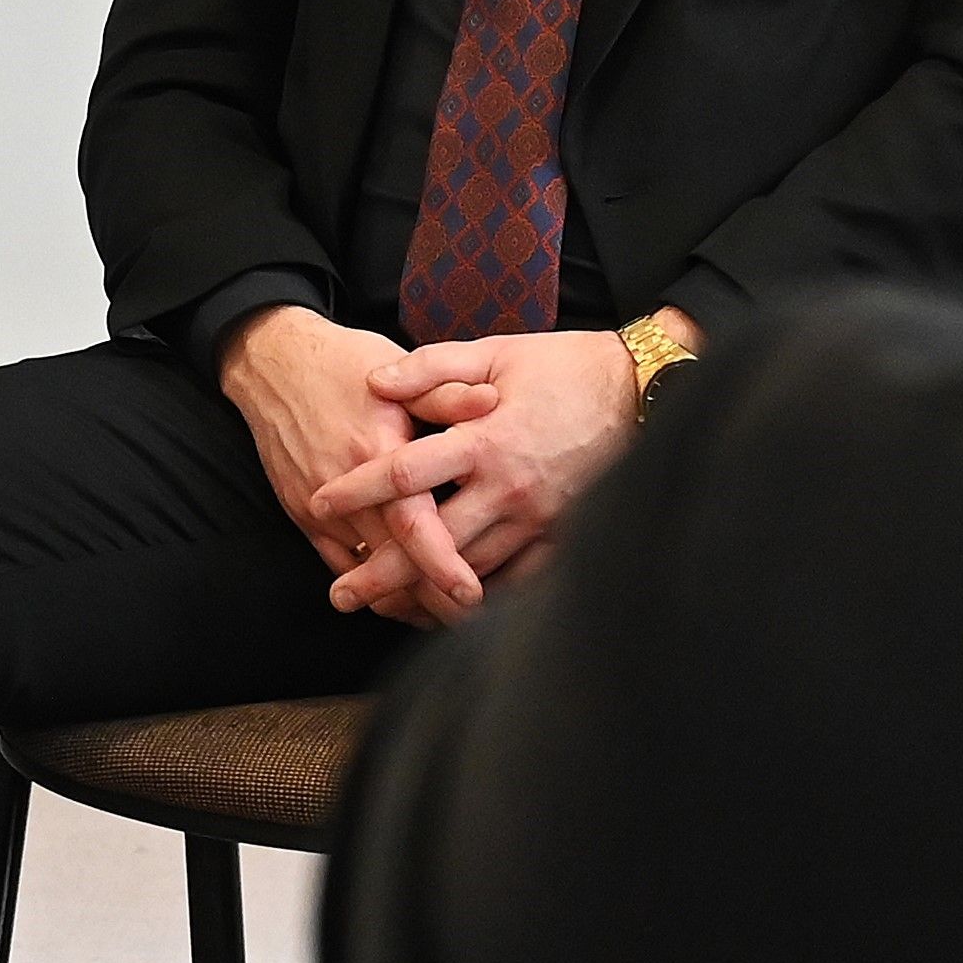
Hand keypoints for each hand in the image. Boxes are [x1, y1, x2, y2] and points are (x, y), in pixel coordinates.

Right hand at [215, 304, 454, 618]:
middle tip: (474, 621)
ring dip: (404, 600)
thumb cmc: (344, 364)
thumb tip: (493, 402)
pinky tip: (402, 597)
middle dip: (433, 601)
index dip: (443, 565)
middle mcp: (344, 489)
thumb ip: (445, 393)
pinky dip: (370, 587)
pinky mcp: (303, 514)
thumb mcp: (398, 371)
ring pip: (365, 574)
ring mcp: (318, 506)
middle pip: (392, 564)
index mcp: (374, 451)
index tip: (474, 594)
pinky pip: (339, 564)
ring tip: (445, 616)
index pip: (412, 525)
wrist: (274, 362)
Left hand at [314, 327, 652, 616]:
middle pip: (433, 541)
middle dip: (383, 571)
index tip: (319, 502)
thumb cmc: (565, 367)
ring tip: (386, 610)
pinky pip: (519, 580)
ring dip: (427, 592)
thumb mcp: (498, 353)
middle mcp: (509, 487)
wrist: (644, 391)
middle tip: (341, 594)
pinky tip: (454, 610)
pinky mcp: (567, 535)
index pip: (406, 473)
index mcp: (485, 439)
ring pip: (473, 570)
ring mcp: (541, 518)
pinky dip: (485, 598)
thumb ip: (433, 368)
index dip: (358, 489)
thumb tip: (376, 382)